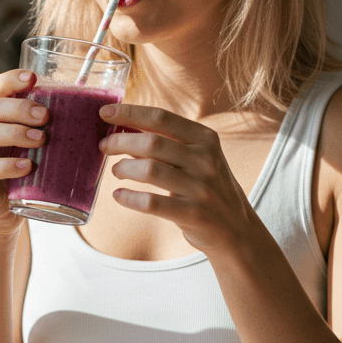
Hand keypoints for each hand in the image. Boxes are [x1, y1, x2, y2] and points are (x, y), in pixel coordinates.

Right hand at [0, 69, 49, 236]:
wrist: (5, 214)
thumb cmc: (28, 177)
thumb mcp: (42, 151)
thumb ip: (60, 133)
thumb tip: (106, 118)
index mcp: (0, 119)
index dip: (13, 79)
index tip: (34, 79)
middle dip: (20, 108)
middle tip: (45, 116)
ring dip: (15, 133)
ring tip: (40, 140)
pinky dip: (6, 166)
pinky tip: (26, 167)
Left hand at [98, 104, 259, 252]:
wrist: (237, 229)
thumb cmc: (207, 188)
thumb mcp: (196, 159)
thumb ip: (165, 145)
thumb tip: (123, 131)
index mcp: (205, 139)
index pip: (161, 118)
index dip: (130, 113)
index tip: (105, 113)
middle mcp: (205, 160)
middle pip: (151, 142)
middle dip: (120, 142)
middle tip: (104, 146)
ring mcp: (200, 187)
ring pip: (150, 170)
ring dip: (124, 168)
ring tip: (116, 171)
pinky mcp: (193, 214)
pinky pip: (151, 203)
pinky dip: (129, 198)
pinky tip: (119, 196)